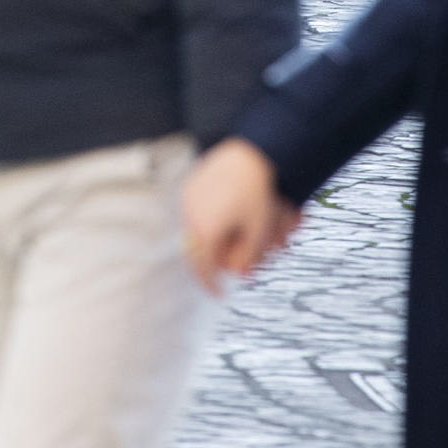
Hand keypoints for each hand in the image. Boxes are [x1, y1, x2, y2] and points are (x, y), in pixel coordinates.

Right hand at [181, 139, 301, 294]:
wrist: (250, 153)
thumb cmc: (256, 192)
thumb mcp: (258, 230)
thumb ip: (249, 257)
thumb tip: (243, 275)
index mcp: (205, 231)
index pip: (203, 269)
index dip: (210, 285)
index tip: (219, 294)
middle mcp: (191, 216)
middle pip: (200, 251)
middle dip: (219, 257)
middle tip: (237, 259)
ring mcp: (189, 200)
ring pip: (198, 232)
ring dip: (216, 239)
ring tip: (237, 233)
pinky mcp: (191, 186)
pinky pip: (196, 213)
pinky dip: (210, 221)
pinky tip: (228, 215)